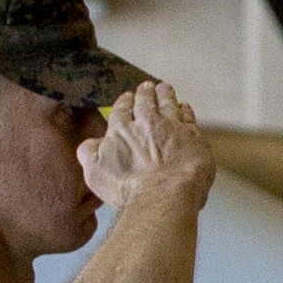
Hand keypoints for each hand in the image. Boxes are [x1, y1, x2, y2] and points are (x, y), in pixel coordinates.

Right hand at [81, 80, 211, 209]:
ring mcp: (172, 128)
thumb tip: (92, 144)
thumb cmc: (128, 189)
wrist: (163, 195)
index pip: (122, 109)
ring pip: (169, 103)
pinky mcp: (193, 137)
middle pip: (146, 101)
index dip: (125, 102)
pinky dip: (185, 110)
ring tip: (164, 88)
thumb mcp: (95, 172)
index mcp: (121, 129)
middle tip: (147, 86)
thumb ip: (89, 153)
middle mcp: (147, 123)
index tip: (127, 97)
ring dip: (165, 94)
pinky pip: (188, 117)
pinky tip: (184, 107)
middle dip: (146, 92)